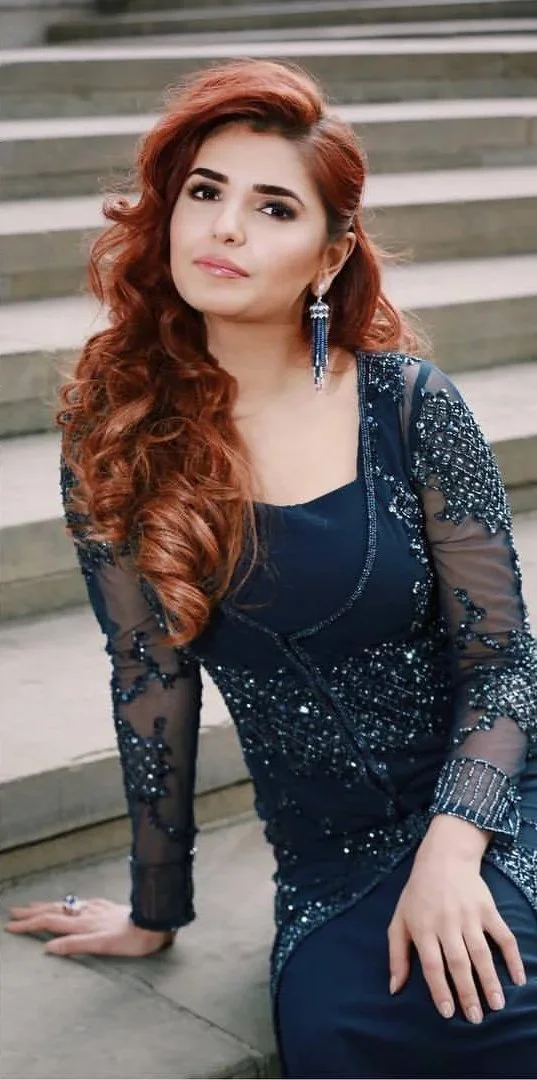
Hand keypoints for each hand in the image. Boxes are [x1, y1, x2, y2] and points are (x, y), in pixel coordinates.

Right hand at [4, 897, 175, 956]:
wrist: (156, 922)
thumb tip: (47, 947)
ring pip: (68, 905)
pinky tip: (76, 902)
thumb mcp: (101, 946)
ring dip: (49, 905)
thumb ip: (75, 945)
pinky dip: (72, 903)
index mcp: (83, 924)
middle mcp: (88, 913)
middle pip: (55, 910)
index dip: (29, 924)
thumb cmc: (132, 940)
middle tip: (15, 911)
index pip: (50, 922)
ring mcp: (99, 909)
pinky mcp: (110, 907)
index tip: (10, 925)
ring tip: (37, 904)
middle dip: (33, 912)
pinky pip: (85, 903)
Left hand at [388, 823, 525, 1022]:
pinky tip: (519, 978)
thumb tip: (394, 989)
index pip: (432, 965)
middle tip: (476, 1018)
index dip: (440, 990)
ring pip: (481, 952)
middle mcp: (447, 923)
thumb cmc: (418, 893)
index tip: (448, 1014)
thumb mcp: (399, 919)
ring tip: (496, 1005)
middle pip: (459, 962)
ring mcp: (469, 916)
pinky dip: (513, 957)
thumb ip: (396, 954)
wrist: (443, 857)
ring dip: (490, 980)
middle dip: (468, 992)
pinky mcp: (487, 909)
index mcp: (423, 927)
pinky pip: (503, 935)